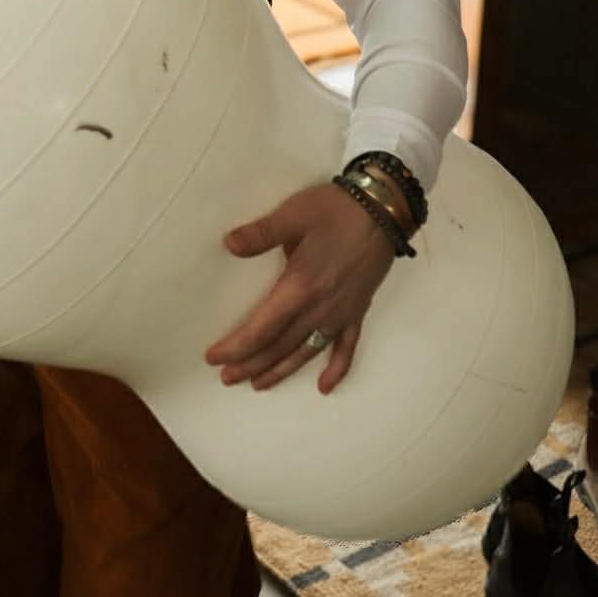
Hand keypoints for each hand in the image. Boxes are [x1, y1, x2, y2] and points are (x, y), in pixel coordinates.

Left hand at [204, 183, 394, 393]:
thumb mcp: (293, 214)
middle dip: (250, 365)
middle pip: (279, 347)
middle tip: (227, 377)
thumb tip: (229, 244)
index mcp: (299, 287)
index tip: (214, 358)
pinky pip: (346, 349)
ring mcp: (340, 314)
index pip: (261, 329)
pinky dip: (336, 370)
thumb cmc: (335, 210)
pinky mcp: (357, 311)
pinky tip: (324, 387)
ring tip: (258, 385)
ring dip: (281, 371)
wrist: (384, 209)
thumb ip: (261, 232)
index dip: (236, 347)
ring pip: (306, 353)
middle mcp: (319, 309)